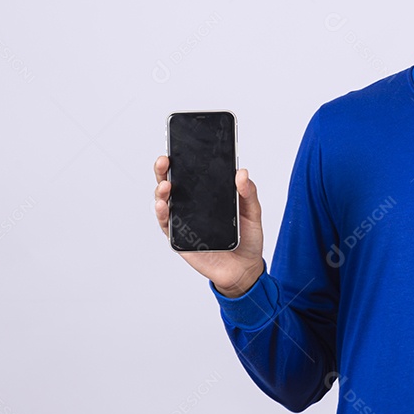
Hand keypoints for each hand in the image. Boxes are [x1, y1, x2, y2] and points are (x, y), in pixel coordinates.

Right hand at [153, 156, 265, 297]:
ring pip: (164, 201)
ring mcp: (183, 220)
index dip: (183, 158)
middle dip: (164, 170)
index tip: (179, 144)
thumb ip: (248, 192)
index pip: (192, 172)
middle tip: (165, 160)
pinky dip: (162, 213)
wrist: (244, 268)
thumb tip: (242, 172)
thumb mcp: (252, 212)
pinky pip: (166, 224)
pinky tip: (163, 205)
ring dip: (161, 190)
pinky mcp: (179, 238)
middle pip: (172, 182)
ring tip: (165, 184)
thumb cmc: (246, 238)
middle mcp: (191, 205)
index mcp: (208, 194)